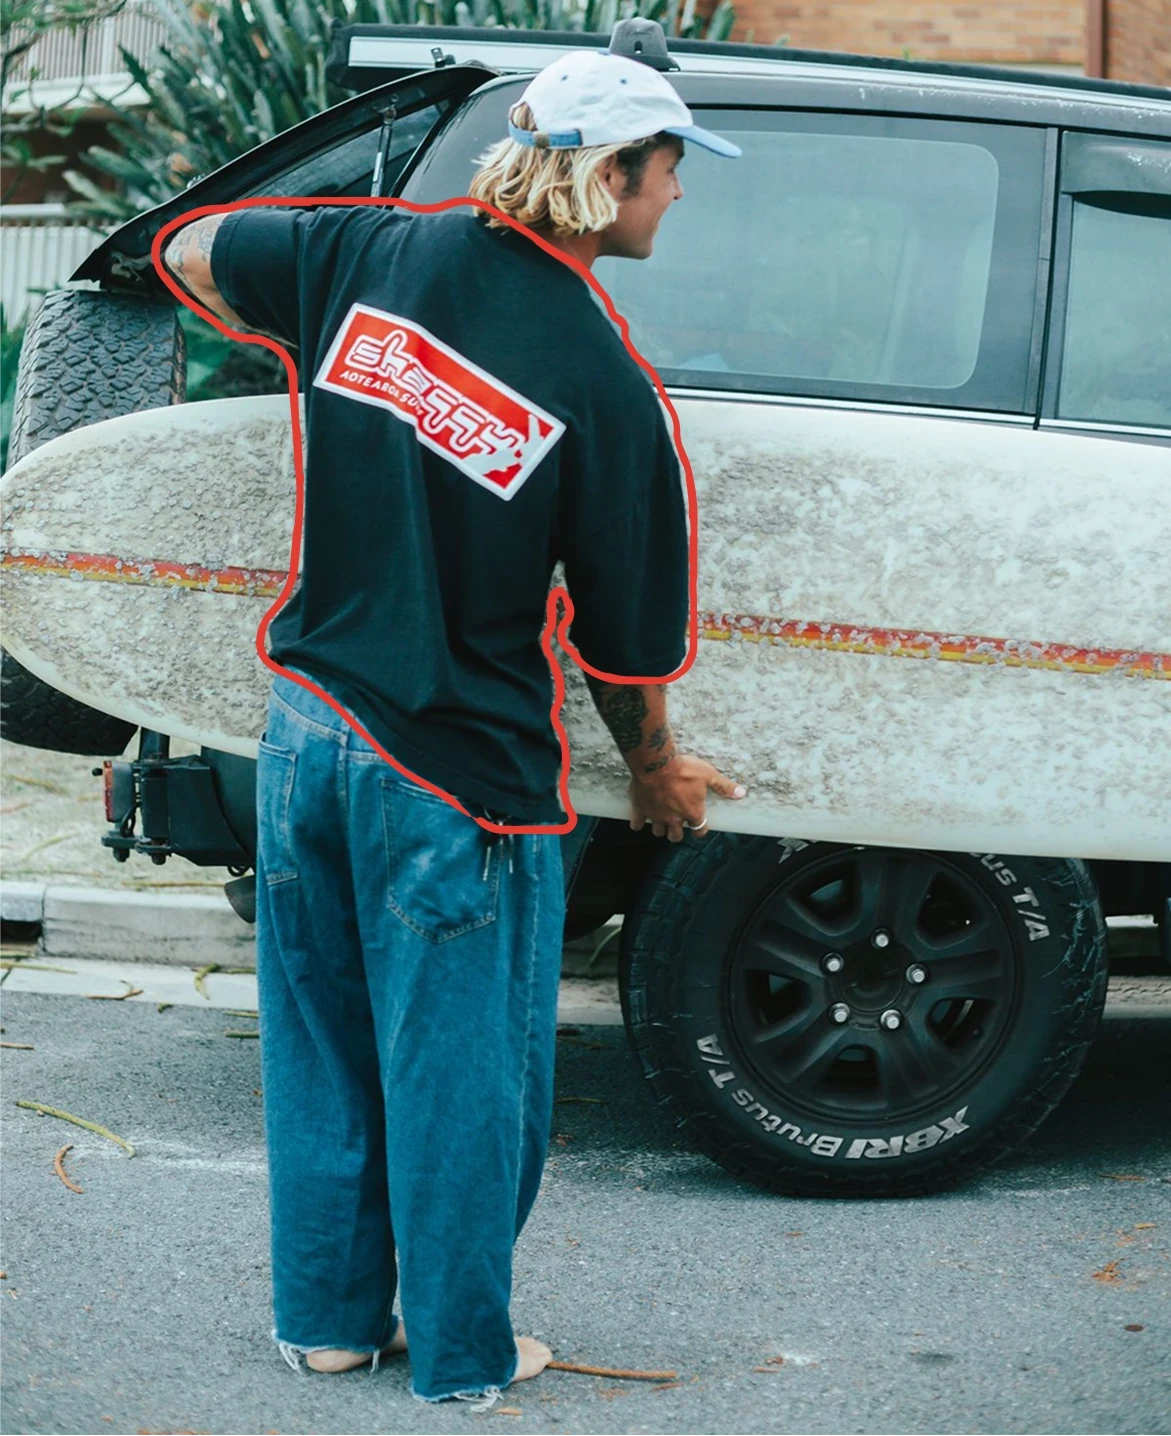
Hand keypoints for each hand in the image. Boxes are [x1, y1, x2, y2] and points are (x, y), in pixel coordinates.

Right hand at [628, 752, 746, 841]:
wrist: (656, 765)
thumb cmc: (684, 770)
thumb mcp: (708, 775)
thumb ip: (723, 786)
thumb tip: (741, 793)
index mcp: (692, 812)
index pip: (699, 830)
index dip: (700, 830)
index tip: (699, 829)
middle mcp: (674, 819)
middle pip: (676, 836)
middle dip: (677, 833)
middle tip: (678, 826)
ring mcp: (656, 816)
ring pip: (658, 832)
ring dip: (660, 829)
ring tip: (661, 821)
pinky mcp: (640, 810)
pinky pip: (637, 823)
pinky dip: (638, 823)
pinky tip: (639, 821)